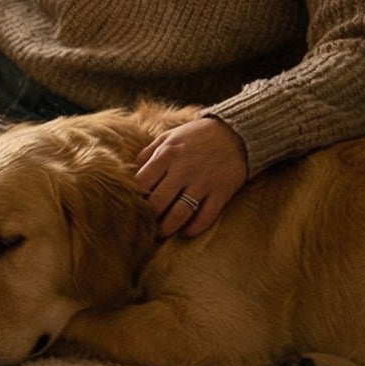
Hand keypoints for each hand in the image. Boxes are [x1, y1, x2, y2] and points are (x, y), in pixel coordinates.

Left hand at [135, 116, 248, 237]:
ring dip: (167, 228)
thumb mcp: (167, 137)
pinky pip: (205, 217)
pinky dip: (193, 229)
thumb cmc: (195, 137)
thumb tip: (128, 173)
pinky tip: (185, 231)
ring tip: (162, 232)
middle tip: (146, 224)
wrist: (235, 133)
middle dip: (149, 217)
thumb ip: (147, 155)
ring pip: (179, 214)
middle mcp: (183, 170)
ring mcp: (203, 183)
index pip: (141, 184)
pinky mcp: (221, 193)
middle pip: (157, 203)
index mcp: (166, 155)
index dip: (135, 198)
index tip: (134, 205)